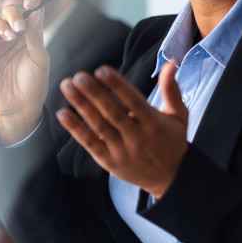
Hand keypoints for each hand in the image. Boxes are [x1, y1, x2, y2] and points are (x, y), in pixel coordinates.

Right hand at [0, 0, 49, 144]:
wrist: (20, 108)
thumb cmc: (34, 84)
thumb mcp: (39, 60)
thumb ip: (35, 37)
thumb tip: (34, 12)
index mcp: (31, 34)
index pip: (30, 10)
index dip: (30, 2)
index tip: (31, 3)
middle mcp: (14, 35)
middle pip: (9, 12)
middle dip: (13, 14)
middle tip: (18, 27)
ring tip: (8, 36)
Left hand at [56, 61, 187, 198]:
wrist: (170, 179)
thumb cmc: (172, 141)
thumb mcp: (178, 116)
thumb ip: (171, 90)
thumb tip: (170, 63)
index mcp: (153, 123)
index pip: (133, 101)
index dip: (117, 85)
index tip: (101, 70)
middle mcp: (136, 137)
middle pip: (112, 113)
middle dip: (94, 93)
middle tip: (79, 76)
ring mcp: (121, 150)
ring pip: (99, 126)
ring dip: (81, 105)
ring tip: (67, 86)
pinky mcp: (109, 161)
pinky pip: (90, 143)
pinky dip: (76, 129)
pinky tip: (63, 114)